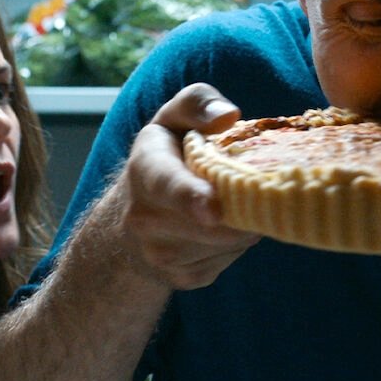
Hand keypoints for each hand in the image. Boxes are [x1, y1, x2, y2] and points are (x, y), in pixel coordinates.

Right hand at [117, 83, 261, 289]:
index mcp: (146, 169)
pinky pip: (228, 261)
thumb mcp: (173, 117)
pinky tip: (221, 227)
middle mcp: (144, 218)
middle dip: (243, 205)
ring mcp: (160, 254)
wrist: (130, 218)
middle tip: (250, 185)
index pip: (167, 185)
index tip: (212, 208)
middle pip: (215, 223)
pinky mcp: (181, 278)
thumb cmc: (166, 155)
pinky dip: (236, 244)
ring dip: (242, 224)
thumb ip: (198, 102)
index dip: (191, 197)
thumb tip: (228, 116)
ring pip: (229, 243)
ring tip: (229, 203)